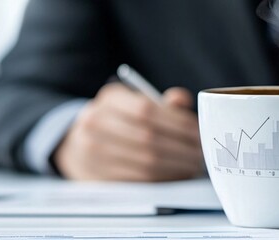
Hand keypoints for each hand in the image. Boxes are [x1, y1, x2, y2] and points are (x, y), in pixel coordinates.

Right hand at [54, 83, 203, 181]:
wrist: (77, 143)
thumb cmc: (118, 121)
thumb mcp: (133, 102)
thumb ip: (161, 102)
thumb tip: (182, 100)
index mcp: (110, 99)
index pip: (147, 110)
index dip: (178, 123)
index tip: (198, 133)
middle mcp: (94, 122)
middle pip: (148, 138)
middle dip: (182, 148)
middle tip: (201, 154)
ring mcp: (91, 151)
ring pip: (145, 162)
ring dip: (176, 166)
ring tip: (192, 166)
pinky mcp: (96, 176)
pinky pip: (137, 180)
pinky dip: (162, 179)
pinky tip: (176, 175)